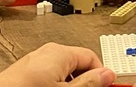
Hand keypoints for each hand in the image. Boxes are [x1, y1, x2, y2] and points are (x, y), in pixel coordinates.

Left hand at [0, 42, 114, 86]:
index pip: (92, 58)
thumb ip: (88, 83)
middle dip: (84, 81)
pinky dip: (56, 84)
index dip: (100, 74)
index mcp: (60, 52)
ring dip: (70, 84)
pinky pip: (50, 74)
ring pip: (64, 71)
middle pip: (78, 64)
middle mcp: (49, 52)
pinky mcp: (28, 70)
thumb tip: (107, 75)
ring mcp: (37, 60)